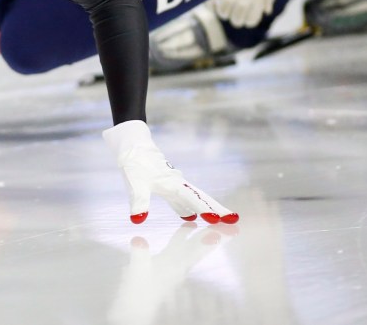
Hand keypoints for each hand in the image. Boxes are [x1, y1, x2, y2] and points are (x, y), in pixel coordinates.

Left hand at [102, 120, 237, 224]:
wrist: (132, 144)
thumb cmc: (134, 162)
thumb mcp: (134, 183)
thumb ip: (138, 201)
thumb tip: (138, 220)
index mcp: (173, 183)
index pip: (192, 198)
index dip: (204, 209)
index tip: (216, 220)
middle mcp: (178, 184)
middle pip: (201, 198)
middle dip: (218, 209)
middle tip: (234, 220)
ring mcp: (175, 184)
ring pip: (194, 198)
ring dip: (206, 208)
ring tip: (220, 221)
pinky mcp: (169, 184)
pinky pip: (183, 198)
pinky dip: (190, 207)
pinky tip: (190, 217)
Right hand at [211, 0, 278, 28]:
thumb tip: (267, 12)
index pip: (251, 21)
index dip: (247, 20)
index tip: (245, 14)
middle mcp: (244, 0)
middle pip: (236, 20)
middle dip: (235, 16)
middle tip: (234, 8)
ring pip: (223, 14)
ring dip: (223, 9)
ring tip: (223, 0)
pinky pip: (210, 5)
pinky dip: (211, 4)